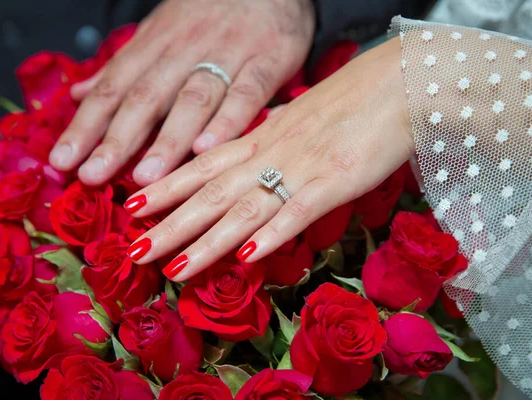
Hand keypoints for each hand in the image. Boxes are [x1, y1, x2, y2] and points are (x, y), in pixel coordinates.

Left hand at [48, 0, 314, 185]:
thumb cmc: (209, 12)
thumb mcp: (160, 30)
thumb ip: (122, 67)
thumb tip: (76, 94)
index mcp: (154, 44)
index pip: (112, 88)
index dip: (85, 126)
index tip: (63, 162)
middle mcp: (184, 50)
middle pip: (145, 97)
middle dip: (117, 139)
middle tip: (93, 176)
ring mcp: (227, 54)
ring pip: (192, 99)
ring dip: (167, 139)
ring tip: (146, 176)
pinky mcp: (268, 59)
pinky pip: (246, 92)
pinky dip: (228, 121)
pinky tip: (207, 149)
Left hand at [124, 38, 414, 280]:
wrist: (400, 79)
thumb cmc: (354, 101)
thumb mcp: (301, 121)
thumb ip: (272, 144)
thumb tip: (249, 164)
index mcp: (262, 138)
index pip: (203, 166)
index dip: (165, 189)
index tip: (131, 209)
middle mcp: (271, 152)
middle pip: (210, 191)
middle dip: (169, 224)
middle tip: (133, 252)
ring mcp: (302, 166)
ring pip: (244, 206)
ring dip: (207, 241)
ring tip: (172, 268)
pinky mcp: (337, 179)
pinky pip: (298, 210)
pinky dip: (270, 234)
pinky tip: (246, 258)